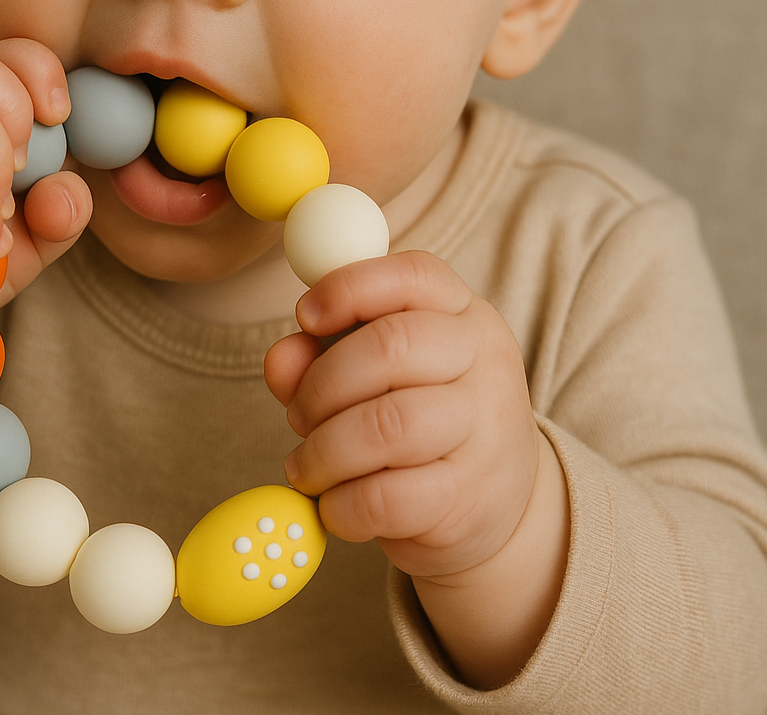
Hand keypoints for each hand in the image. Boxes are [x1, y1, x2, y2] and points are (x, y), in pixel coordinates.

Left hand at [264, 249, 541, 582]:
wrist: (498, 500)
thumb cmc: (422, 417)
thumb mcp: (377, 371)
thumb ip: (321, 354)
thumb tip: (280, 359)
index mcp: (464, 313)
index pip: (413, 275)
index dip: (348, 288)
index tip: (304, 315)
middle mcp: (484, 362)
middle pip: (391, 346)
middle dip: (322, 384)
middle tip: (299, 415)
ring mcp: (485, 432)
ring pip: (388, 426)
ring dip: (324, 450)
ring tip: (307, 466)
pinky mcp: (469, 499)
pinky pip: (387, 497)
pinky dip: (341, 503)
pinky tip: (333, 503)